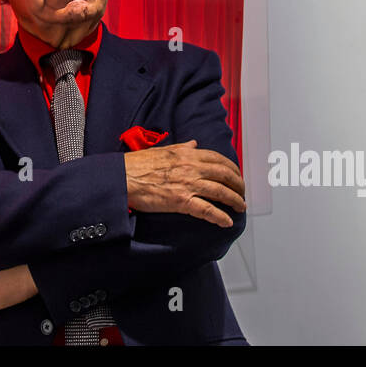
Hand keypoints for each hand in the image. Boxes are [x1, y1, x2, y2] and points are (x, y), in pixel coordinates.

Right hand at [124, 139, 245, 226]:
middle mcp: (192, 167)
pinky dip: (220, 217)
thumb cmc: (138, 164)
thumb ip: (182, 147)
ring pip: (221, 192)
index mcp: (187, 153)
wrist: (123, 178)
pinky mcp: (182, 201)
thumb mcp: (163, 149)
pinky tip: (227, 222)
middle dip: (238, 184)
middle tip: (242, 192)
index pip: (218, 159)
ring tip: (240, 206)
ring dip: (235, 200)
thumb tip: (194, 144)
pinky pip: (208, 210)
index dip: (232, 168)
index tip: (236, 174)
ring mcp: (188, 184)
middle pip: (225, 175)